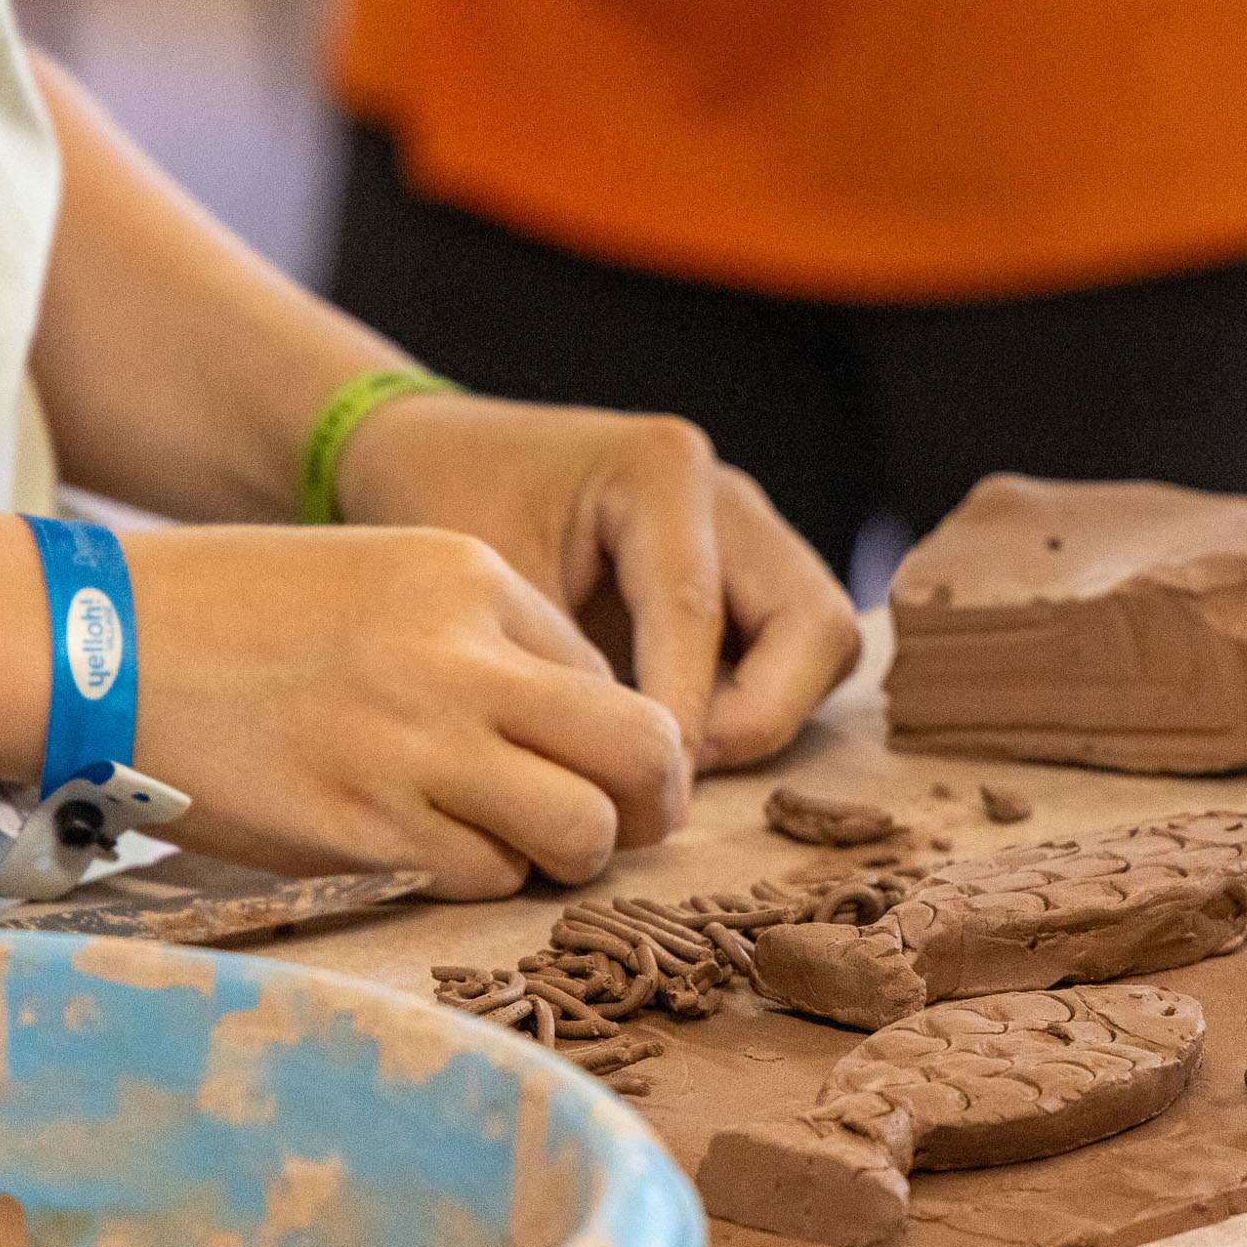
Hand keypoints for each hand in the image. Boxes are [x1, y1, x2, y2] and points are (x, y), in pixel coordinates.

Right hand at [122, 524, 686, 898]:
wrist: (96, 644)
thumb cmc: (231, 610)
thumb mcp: (377, 576)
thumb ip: (478, 637)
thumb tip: (565, 728)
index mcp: (471, 576)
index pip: (612, 676)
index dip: (608, 735)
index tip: (575, 763)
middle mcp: (464, 658)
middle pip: (642, 751)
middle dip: (649, 802)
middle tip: (619, 826)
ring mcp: (418, 747)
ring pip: (581, 830)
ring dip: (566, 854)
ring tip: (518, 848)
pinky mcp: (365, 828)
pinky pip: (483, 877)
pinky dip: (478, 879)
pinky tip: (427, 852)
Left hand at [334, 394, 861, 803]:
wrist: (428, 453)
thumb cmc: (446, 503)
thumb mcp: (486, 583)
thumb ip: (558, 668)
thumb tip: (613, 775)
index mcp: (661, 469)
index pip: (700, 613)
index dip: (682, 719)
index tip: (646, 793)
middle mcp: (726, 495)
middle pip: (814, 625)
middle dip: (757, 718)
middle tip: (670, 775)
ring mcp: (748, 532)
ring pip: (818, 642)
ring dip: (759, 714)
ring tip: (663, 757)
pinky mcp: (744, 574)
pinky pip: (789, 652)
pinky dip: (747, 704)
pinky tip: (663, 735)